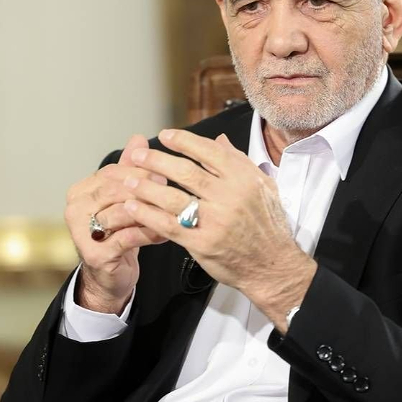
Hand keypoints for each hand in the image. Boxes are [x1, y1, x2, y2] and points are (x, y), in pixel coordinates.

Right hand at [63, 134, 166, 313]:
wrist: (109, 276)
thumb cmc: (119, 233)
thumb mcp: (123, 198)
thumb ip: (129, 169)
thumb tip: (138, 138)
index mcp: (80, 191)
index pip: (113, 173)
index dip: (141, 171)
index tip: (165, 173)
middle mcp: (74, 209)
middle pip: (116, 190)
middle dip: (147, 189)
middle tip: (173, 191)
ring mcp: (81, 233)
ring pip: (122, 212)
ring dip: (151, 211)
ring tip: (174, 212)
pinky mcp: (95, 254)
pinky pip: (128, 237)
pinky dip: (150, 233)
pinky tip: (166, 234)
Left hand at [122, 129, 316, 331]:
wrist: (273, 266)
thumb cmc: (268, 225)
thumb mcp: (263, 186)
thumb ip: (239, 161)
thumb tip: (219, 140)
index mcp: (243, 178)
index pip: (207, 151)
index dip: (183, 141)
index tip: (164, 135)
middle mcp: (229, 196)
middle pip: (185, 171)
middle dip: (156, 160)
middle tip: (137, 155)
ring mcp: (215, 220)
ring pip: (172, 197)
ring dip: (146, 187)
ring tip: (128, 179)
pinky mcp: (202, 243)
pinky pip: (168, 225)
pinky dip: (148, 214)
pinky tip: (133, 207)